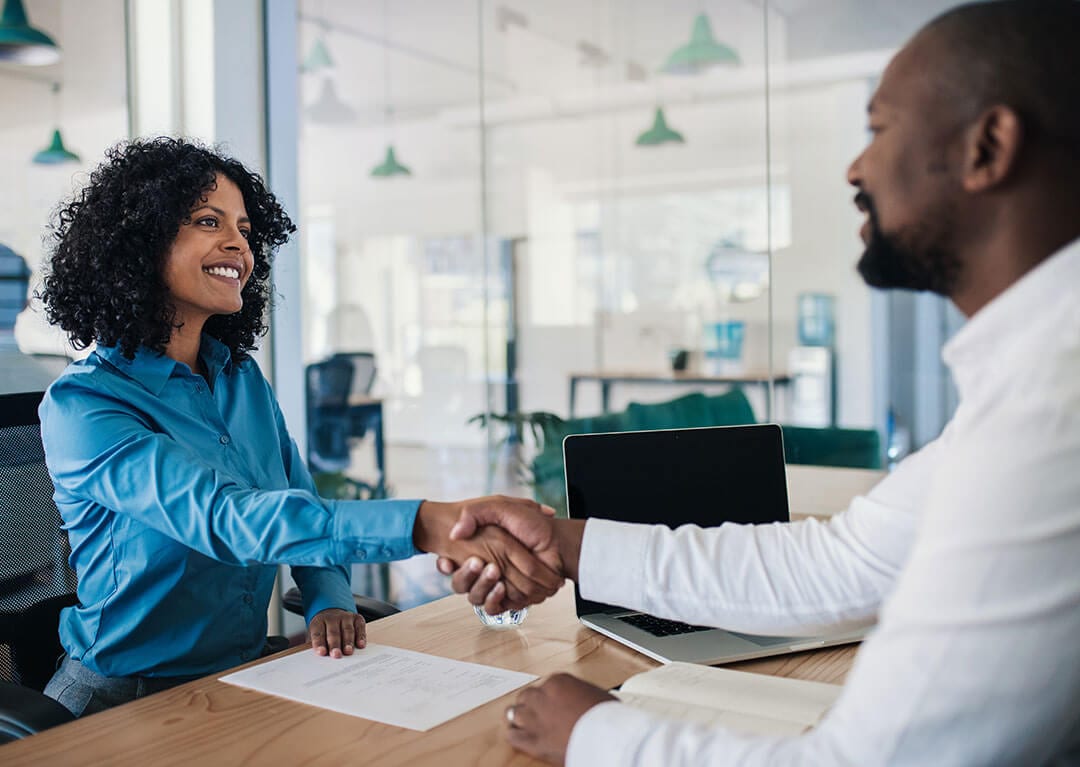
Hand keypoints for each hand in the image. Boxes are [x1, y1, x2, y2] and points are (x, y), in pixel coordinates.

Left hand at [308, 608, 365, 657]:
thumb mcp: (317, 635)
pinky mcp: (357, 618)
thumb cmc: (324, 630)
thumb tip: (323, 657)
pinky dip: (361, 636)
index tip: (322, 653)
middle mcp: (332, 618)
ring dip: (348, 642)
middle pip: (333, 632)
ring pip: (347, 630)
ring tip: (348, 651)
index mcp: (318, 622)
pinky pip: (360, 627)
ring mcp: (345, 617)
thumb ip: (319, 645)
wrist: (333, 614)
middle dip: (335, 644)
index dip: (319, 643)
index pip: (318, 634)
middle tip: (336, 654)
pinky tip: (360, 645)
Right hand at [436, 510, 585, 613]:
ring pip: (475, 596)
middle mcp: (484, 569)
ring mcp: (496, 585)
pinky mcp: (509, 599)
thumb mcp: (501, 507)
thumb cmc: (532, 524)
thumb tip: (455, 533)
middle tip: (476, 562)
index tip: (447, 561)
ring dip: (481, 585)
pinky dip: (495, 599)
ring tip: (493, 571)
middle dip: (464, 575)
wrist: (557, 542)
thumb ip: (475, 513)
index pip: (450, 563)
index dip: (444, 565)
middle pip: (460, 583)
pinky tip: (501, 587)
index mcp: (478, 549)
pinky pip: (494, 608)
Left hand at [504, 673, 615, 764]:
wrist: (605, 737)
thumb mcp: (595, 695)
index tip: (553, 703)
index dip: (548, 696)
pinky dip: (516, 735)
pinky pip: (513, 735)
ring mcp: (534, 718)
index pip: (546, 685)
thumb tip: (582, 701)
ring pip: (515, 712)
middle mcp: (542, 696)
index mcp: (558, 681)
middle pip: (527, 696)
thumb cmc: (607, 717)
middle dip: (532, 704)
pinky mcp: (532, 741)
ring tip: (527, 723)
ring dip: (521, 717)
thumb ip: (579, 695)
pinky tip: (520, 736)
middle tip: (540, 713)